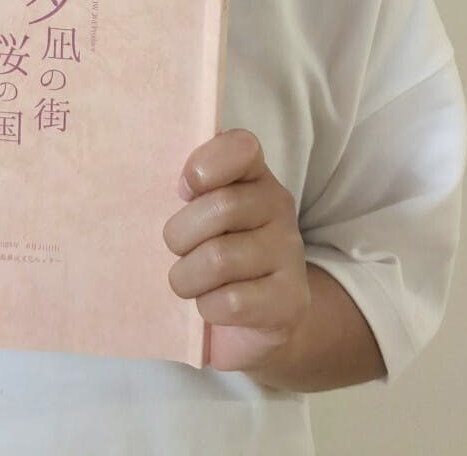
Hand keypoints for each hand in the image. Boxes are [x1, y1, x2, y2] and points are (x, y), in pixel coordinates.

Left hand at [163, 129, 309, 371]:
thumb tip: (176, 184)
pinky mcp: (291, 299)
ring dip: (188, 278)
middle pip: (221, 207)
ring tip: (191, 281)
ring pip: (219, 259)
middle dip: (181, 235)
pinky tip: (214, 305)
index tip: (184, 190)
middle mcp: (279, 206)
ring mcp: (290, 252)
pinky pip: (231, 302)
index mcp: (253, 174)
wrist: (251, 318)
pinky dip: (208, 307)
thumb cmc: (210, 250)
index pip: (241, 147)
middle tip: (178, 250)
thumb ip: (188, 186)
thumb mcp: (197, 210)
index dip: (204, 166)